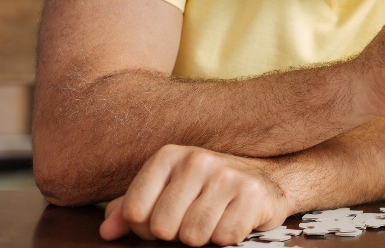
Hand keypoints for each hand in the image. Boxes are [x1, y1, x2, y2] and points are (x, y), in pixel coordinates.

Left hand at [99, 144, 288, 245]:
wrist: (267, 180)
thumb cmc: (208, 189)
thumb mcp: (168, 190)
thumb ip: (131, 208)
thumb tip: (107, 230)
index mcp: (170, 156)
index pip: (135, 211)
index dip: (146, 228)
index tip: (165, 218)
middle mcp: (197, 160)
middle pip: (163, 227)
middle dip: (177, 234)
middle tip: (193, 220)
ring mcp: (227, 175)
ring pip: (193, 236)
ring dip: (204, 237)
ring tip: (215, 218)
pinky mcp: (252, 194)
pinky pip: (224, 238)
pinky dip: (228, 237)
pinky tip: (234, 218)